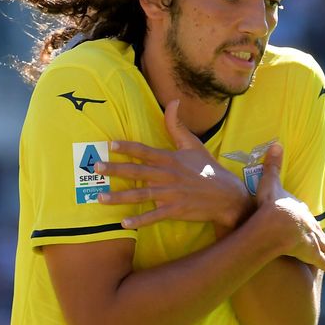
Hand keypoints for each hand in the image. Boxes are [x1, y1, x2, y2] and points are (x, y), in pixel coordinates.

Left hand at [97, 100, 252, 229]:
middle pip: (138, 171)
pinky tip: (124, 223)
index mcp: (170, 159)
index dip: (127, 147)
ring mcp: (171, 194)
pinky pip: (154, 216)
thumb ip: (177, 125)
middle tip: (97, 168)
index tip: (110, 145)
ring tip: (100, 198)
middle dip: (116, 169)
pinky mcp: (175, 210)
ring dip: (120, 197)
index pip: (145, 151)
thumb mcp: (193, 145)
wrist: (227, 195)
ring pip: (141, 194)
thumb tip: (173, 101)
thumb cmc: (206, 169)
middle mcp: (168, 175)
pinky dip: (139, 220)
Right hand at [254, 143, 324, 275]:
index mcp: (302, 213)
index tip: (307, 225)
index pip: (306, 218)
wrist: (274, 224)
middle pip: (321, 235)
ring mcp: (313, 241)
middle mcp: (311, 227)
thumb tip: (276, 143)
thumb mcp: (269, 183)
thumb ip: (273, 166)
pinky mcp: (312, 254)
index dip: (305, 223)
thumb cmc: (271, 205)